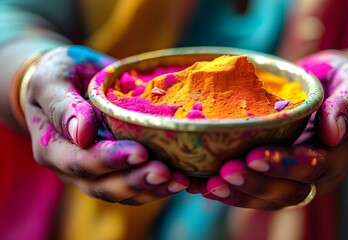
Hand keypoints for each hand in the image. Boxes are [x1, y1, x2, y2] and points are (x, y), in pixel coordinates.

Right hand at [24, 46, 188, 204]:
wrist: (69, 80)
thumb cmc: (58, 74)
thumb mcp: (52, 79)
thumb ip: (63, 105)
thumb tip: (82, 134)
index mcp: (52, 147)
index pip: (79, 162)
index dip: (110, 160)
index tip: (140, 151)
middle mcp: (72, 168)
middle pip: (102, 186)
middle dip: (136, 180)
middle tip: (165, 172)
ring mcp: (95, 172)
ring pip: (122, 193)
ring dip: (152, 189)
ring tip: (179, 180)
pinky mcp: (116, 169)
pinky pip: (135, 187)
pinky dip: (158, 187)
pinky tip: (181, 179)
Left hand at [197, 50, 347, 209]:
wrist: (336, 90)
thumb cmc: (346, 81)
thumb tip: (333, 132)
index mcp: (343, 152)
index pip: (315, 165)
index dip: (284, 164)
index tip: (254, 156)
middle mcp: (322, 173)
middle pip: (290, 190)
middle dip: (256, 184)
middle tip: (225, 173)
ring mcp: (300, 178)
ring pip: (270, 198)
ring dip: (239, 194)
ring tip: (210, 185)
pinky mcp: (280, 175)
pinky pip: (257, 191)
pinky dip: (231, 191)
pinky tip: (204, 185)